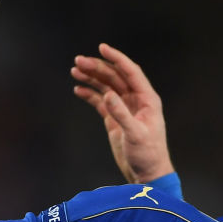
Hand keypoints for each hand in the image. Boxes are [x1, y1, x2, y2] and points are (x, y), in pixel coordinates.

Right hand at [71, 43, 173, 183]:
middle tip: (78, 61)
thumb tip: (107, 95)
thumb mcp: (135, 135)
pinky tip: (78, 89)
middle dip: (97, 68)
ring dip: (91, 78)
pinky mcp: (115, 120)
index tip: (101, 47)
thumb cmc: (148, 155)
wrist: (146, 174)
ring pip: (106, 87)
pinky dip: (90, 94)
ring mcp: (125, 109)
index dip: (116, 59)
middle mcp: (136, 100)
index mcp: (147, 99)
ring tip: (74, 71)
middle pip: (115, 77)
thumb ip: (121, 114)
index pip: (130, 72)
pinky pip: (100, 102)